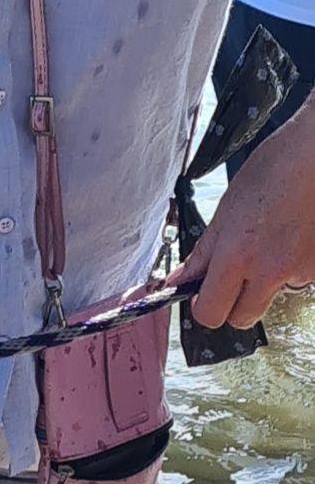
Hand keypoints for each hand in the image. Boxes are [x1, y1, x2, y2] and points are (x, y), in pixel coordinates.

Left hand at [171, 103, 314, 328]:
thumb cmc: (278, 167)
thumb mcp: (228, 208)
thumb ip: (204, 253)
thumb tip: (180, 279)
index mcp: (236, 257)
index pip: (210, 314)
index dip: (204, 308)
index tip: (203, 297)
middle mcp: (270, 270)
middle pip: (243, 317)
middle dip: (234, 305)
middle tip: (235, 279)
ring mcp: (302, 269)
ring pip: (275, 295)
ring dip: (270, 280)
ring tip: (275, 241)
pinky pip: (302, 277)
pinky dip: (296, 264)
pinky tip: (296, 235)